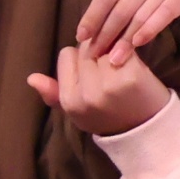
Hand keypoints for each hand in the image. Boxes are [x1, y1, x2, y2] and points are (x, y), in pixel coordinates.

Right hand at [26, 33, 166, 137]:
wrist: (148, 131)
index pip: (66, 55)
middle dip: (97, 53)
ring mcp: (109, 85)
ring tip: (121, 69)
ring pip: (105, 46)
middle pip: (86, 49)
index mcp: (70, 101)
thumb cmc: (109, 117)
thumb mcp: (77, 112)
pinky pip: (124, 48)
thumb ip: (53, 94)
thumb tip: (31, 77)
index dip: (79, 60)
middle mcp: (87, 94)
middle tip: (110, 70)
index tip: (92, 72)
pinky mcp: (131, 76)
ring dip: (113, 50)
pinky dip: (129, 53)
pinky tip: (134, 66)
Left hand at [72, 0, 179, 61]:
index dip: (93, 16)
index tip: (81, 37)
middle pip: (123, 8)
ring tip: (114, 58)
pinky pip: (164, 17)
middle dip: (107, 33)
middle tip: (95, 53)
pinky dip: (149, 31)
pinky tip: (137, 44)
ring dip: (125, 40)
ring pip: (141, 16)